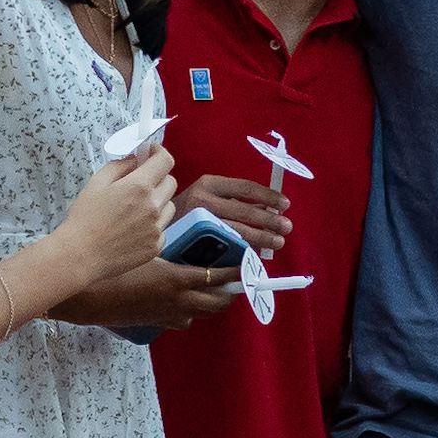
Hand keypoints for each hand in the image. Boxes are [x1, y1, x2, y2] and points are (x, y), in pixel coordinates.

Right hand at [48, 255, 245, 332]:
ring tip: (215, 289)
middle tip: (236, 280)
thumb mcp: (146, 252)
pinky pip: (184, 320)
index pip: (218, 278)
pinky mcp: (158, 323)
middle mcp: (178, 301)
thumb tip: (189, 241)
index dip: (236, 273)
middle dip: (231, 292)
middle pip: (218, 302)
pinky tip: (185, 301)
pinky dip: (191, 311)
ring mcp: (169, 315)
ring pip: (203, 313)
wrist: (88, 299)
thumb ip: (170, 247)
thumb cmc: (113, 268)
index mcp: (177, 279)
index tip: (249, 267)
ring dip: (213, 303)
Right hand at [56, 146, 176, 284]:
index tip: (151, 153)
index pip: (165, 161)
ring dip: (158, 201)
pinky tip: (133, 229)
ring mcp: (158, 227)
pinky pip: (163, 227)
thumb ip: (119, 166)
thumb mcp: (96, 183)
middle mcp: (154, 206)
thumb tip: (136, 158)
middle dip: (158, 177)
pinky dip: (153, 224)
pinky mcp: (157, 245)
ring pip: (170, 205)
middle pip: (171, 182)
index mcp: (139, 187)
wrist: (80, 256)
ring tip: (135, 209)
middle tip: (140, 182)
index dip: (159, 153)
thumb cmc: (84, 218)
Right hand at [176, 174, 291, 256]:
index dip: (268, 196)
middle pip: (244, 210)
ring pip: (237, 231)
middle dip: (270, 220)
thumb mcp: (206, 197)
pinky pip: (224, 247)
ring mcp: (197, 222)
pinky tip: (255, 254)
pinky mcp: (193, 242)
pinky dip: (243, 251)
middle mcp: (202, 200)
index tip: (285, 204)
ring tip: (277, 242)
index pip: (245, 187)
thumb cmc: (187, 212)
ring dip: (262, 238)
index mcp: (209, 184)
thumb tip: (270, 209)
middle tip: (286, 227)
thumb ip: (233, 201)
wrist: (151, 227)